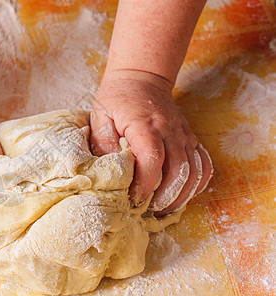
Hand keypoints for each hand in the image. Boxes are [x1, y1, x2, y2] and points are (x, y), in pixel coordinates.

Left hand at [90, 70, 212, 216]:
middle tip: (149, 210)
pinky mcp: (190, 138)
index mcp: (145, 125)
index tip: (133, 198)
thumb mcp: (100, 116)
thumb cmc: (117, 99)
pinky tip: (183, 194)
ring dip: (182, 195)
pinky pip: (203, 164)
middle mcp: (170, 130)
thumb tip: (111, 172)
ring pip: (195, 170)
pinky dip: (197, 183)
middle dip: (166, 196)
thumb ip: (103, 143)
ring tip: (164, 208)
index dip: (145, 184)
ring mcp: (184, 134)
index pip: (152, 159)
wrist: (141, 78)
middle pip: (179, 170)